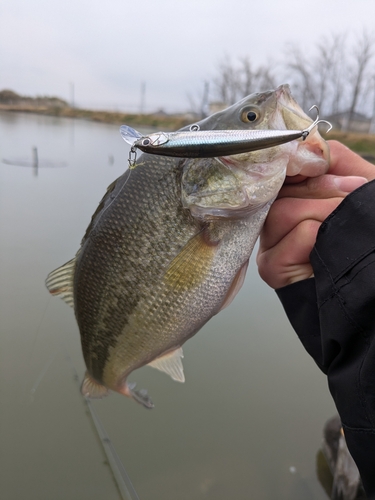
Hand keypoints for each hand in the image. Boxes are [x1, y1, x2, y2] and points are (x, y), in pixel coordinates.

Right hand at [257, 141, 374, 288]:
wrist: (366, 286)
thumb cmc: (363, 238)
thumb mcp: (359, 187)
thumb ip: (336, 159)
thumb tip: (309, 141)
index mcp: (288, 198)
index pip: (277, 171)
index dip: (298, 162)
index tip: (324, 163)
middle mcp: (272, 220)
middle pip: (281, 189)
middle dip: (325, 188)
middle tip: (353, 192)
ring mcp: (269, 244)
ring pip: (285, 210)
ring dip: (326, 212)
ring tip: (345, 224)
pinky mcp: (271, 267)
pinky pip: (297, 234)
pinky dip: (320, 236)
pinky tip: (326, 248)